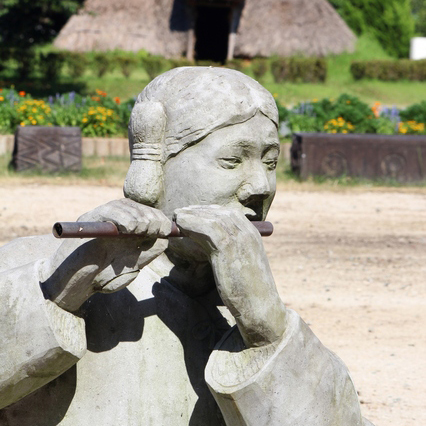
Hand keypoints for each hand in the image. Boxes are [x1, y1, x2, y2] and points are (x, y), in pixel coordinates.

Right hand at [41, 199, 170, 311]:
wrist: (74, 285)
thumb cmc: (104, 276)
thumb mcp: (134, 264)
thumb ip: (150, 250)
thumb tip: (166, 235)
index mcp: (128, 228)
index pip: (148, 214)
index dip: (160, 219)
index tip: (166, 230)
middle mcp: (115, 220)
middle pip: (138, 207)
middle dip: (151, 217)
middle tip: (154, 230)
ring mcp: (100, 218)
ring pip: (124, 205)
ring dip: (138, 216)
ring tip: (141, 229)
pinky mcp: (88, 220)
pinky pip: (106, 211)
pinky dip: (121, 217)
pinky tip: (128, 228)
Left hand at [174, 205, 286, 346]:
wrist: (261, 308)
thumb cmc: (248, 291)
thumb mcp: (239, 264)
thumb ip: (227, 251)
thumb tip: (207, 244)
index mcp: (252, 234)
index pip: (227, 213)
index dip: (207, 212)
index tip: (191, 214)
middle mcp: (247, 232)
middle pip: (218, 212)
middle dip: (197, 211)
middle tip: (180, 214)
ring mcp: (239, 238)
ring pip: (211, 217)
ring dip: (191, 215)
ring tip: (177, 218)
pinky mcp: (228, 248)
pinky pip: (206, 228)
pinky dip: (191, 223)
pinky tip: (181, 226)